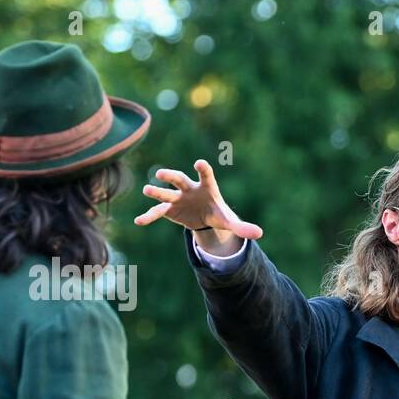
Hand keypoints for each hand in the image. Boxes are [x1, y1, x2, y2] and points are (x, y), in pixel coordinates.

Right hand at [133, 158, 262, 254]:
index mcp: (206, 187)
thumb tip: (259, 234)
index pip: (206, 175)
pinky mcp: (169, 209)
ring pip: (165, 193)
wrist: (204, 218)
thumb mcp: (229, 221)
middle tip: (161, 173)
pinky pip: (157, 212)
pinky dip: (148, 216)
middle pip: (180, 179)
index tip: (200, 164)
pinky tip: (139, 222)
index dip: (203, 170)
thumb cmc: (217, 213)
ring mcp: (177, 198)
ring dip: (156, 192)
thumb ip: (242, 227)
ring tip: (147, 190)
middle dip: (171, 176)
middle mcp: (189, 189)